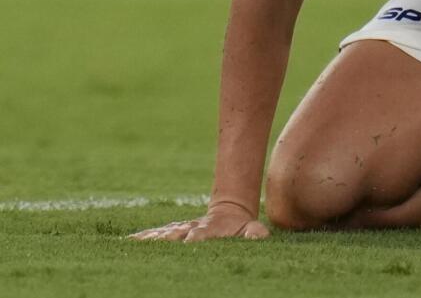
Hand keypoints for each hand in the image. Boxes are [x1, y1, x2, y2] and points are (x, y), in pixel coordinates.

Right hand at [128, 200, 268, 241]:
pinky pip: (153, 235)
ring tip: (132, 243)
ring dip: (148, 238)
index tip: (188, 241)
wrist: (229, 213)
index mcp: (208, 231)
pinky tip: (125, 242)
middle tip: (149, 243)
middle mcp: (190, 229)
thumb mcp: (251, 230)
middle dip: (163, 238)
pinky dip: (140, 238)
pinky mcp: (171, 231)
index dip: (194, 238)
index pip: (199, 235)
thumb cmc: (241, 228)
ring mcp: (179, 229)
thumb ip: (255, 233)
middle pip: (174, 233)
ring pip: (161, 233)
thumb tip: (260, 235)